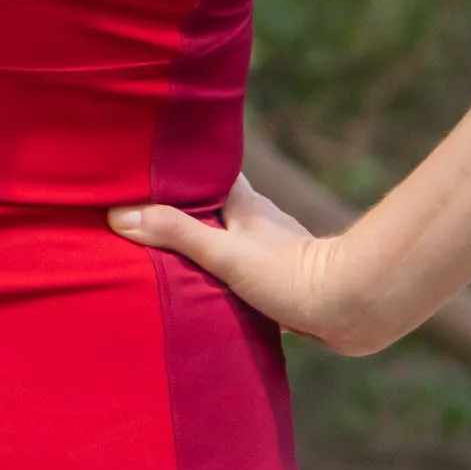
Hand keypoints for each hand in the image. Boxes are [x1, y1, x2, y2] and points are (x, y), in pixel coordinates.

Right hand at [107, 172, 365, 353]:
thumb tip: (120, 214)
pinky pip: (234, 265)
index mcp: (242, 201)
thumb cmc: (291, 275)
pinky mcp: (276, 278)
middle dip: (180, 204)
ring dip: (198, 239)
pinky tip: (200, 284)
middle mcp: (254, 219)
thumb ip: (176, 233)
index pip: (203, 169)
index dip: (176, 163)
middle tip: (139, 206)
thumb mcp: (225, 253)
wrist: (350, 308)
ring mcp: (267, 248)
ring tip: (159, 247)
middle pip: (209, 203)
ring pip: (223, 235)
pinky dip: (215, 268)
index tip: (143, 161)